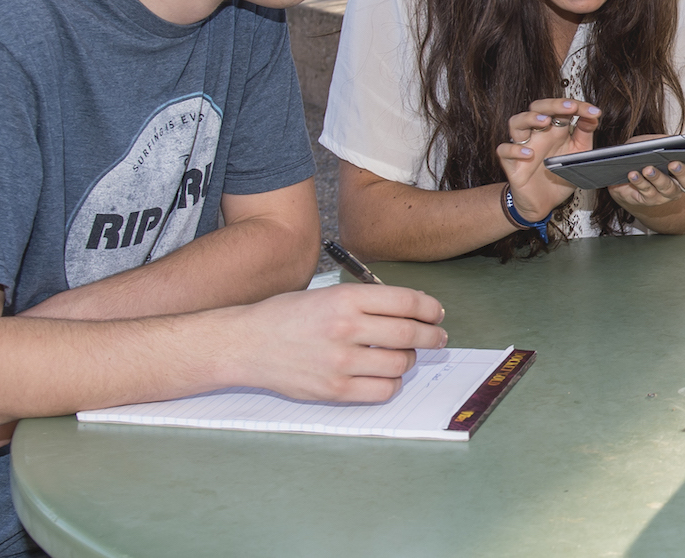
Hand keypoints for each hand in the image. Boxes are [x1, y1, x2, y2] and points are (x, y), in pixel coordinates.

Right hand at [220, 283, 448, 402]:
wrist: (246, 344)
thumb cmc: (287, 316)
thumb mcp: (326, 295)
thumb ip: (367, 303)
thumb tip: (412, 313)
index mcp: (346, 299)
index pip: (407, 302)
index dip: (430, 309)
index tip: (436, 314)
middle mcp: (345, 328)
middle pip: (410, 334)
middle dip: (433, 337)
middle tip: (438, 338)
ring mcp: (340, 362)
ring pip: (400, 363)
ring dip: (410, 360)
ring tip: (404, 356)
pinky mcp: (334, 389)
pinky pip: (382, 390)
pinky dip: (393, 383)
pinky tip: (387, 375)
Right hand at [497, 98, 601, 220]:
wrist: (544, 203)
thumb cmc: (559, 176)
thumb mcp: (578, 154)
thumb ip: (585, 135)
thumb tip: (593, 117)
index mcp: (555, 130)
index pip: (562, 108)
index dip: (578, 106)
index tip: (594, 112)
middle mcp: (538, 134)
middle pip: (538, 108)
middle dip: (553, 104)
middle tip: (570, 107)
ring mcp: (523, 147)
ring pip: (516, 122)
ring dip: (529, 118)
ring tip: (544, 121)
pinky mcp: (512, 164)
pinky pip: (504, 151)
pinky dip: (514, 150)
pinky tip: (529, 154)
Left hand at [609, 133, 684, 208]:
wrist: (625, 171)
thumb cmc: (646, 153)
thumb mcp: (656, 142)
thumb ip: (667, 141)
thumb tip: (673, 141)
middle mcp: (681, 185)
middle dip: (683, 173)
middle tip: (673, 164)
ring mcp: (666, 195)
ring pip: (668, 190)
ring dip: (658, 178)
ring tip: (648, 169)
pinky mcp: (649, 200)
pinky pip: (647, 193)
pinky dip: (640, 182)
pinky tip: (633, 174)